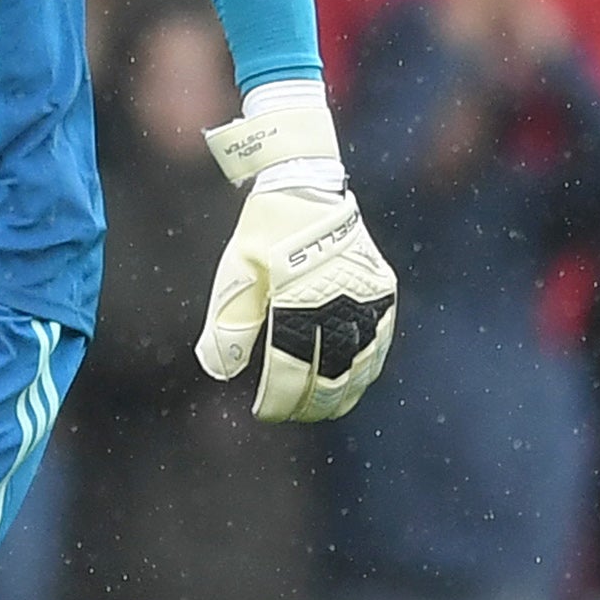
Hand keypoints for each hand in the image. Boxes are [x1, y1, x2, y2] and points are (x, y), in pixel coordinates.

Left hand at [196, 185, 396, 421]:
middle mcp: (338, 303)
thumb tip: (218, 370)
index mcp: (299, 299)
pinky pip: (380, 340)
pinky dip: (367, 367)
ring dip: (343, 393)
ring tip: (322, 409)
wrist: (303, 184)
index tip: (264, 412)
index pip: (292, 368)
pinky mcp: (381, 289)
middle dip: (311, 402)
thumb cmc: (263, 231)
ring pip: (362, 364)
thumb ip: (229, 324)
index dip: (279, 398)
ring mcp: (366, 297)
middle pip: (331, 374)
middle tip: (291, 416)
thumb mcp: (235, 272)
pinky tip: (354, 381)